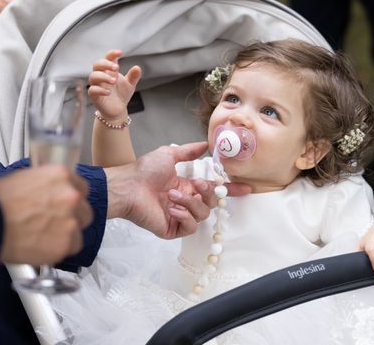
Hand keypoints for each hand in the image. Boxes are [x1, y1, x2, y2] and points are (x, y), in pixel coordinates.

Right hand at [0, 165, 92, 264]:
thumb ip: (48, 186)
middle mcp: (71, 196)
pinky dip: (58, 250)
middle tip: (52, 223)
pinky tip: (40, 246)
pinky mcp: (65, 243)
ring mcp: (70, 220)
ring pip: (78, 231)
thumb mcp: (25, 179)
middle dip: (71, 218)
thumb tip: (52, 192)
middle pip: (84, 210)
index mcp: (62, 175)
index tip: (63, 206)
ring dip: (65, 235)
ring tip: (42, 236)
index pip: (82, 188)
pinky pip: (70, 248)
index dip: (71, 199)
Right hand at [88, 49, 141, 120]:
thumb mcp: (130, 84)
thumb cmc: (121, 94)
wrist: (117, 110)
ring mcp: (97, 85)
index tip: (120, 53)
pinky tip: (109, 92)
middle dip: (106, 64)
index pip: (108, 58)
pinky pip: (92, 90)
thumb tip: (137, 67)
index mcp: (110, 71)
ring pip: (93, 76)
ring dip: (103, 77)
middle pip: (97, 64)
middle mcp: (102, 76)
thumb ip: (133, 76)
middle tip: (117, 68)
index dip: (112, 54)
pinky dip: (100, 90)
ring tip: (114, 81)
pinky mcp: (94, 96)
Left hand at [105, 142, 250, 238]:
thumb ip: (188, 152)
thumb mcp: (169, 155)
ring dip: (191, 202)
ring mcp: (179, 216)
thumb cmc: (144, 170)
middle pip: (211, 203)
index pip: (213, 190)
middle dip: (209, 192)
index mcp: (186, 186)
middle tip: (197, 184)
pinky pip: (190, 227)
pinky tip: (173, 209)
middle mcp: (185, 201)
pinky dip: (185, 216)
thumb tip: (204, 144)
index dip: (230, 190)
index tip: (245, 188)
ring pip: (202, 214)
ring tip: (173, 195)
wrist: (128, 186)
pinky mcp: (172, 229)